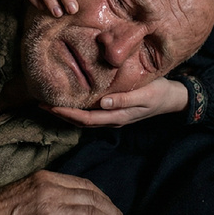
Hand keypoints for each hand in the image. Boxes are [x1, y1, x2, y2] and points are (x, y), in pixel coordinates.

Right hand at [0, 171, 128, 214]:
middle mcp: (50, 190)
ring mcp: (50, 210)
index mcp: (46, 178)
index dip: (103, 198)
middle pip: (93, 198)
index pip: (85, 184)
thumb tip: (68, 206)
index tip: (112, 209)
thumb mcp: (24, 192)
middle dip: (113, 212)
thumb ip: (46, 194)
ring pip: (92, 214)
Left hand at [44, 78, 188, 126]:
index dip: (67, 114)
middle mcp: (112, 119)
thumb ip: (125, 99)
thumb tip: (102, 103)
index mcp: (117, 117)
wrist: (172, 97)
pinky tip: (70, 100)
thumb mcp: (145, 95)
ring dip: (66, 112)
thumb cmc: (159, 93)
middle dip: (61, 114)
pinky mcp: (114, 109)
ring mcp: (113, 116)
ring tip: (49, 103)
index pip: (86, 119)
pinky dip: (77, 108)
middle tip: (40, 104)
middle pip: (81, 121)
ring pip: (85, 118)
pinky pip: (91, 112)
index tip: (50, 106)